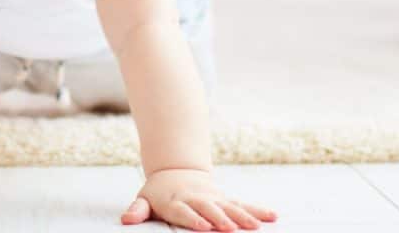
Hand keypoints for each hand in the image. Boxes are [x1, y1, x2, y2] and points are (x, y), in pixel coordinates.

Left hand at [123, 168, 276, 230]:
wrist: (176, 171)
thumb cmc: (159, 193)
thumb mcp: (145, 198)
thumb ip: (138, 209)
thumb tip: (126, 219)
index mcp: (176, 201)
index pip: (184, 211)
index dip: (193, 219)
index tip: (203, 226)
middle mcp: (197, 199)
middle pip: (210, 209)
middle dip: (220, 218)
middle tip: (231, 228)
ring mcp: (213, 198)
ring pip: (230, 206)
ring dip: (243, 216)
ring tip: (255, 226)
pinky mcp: (225, 199)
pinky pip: (242, 204)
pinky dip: (257, 210)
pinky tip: (272, 216)